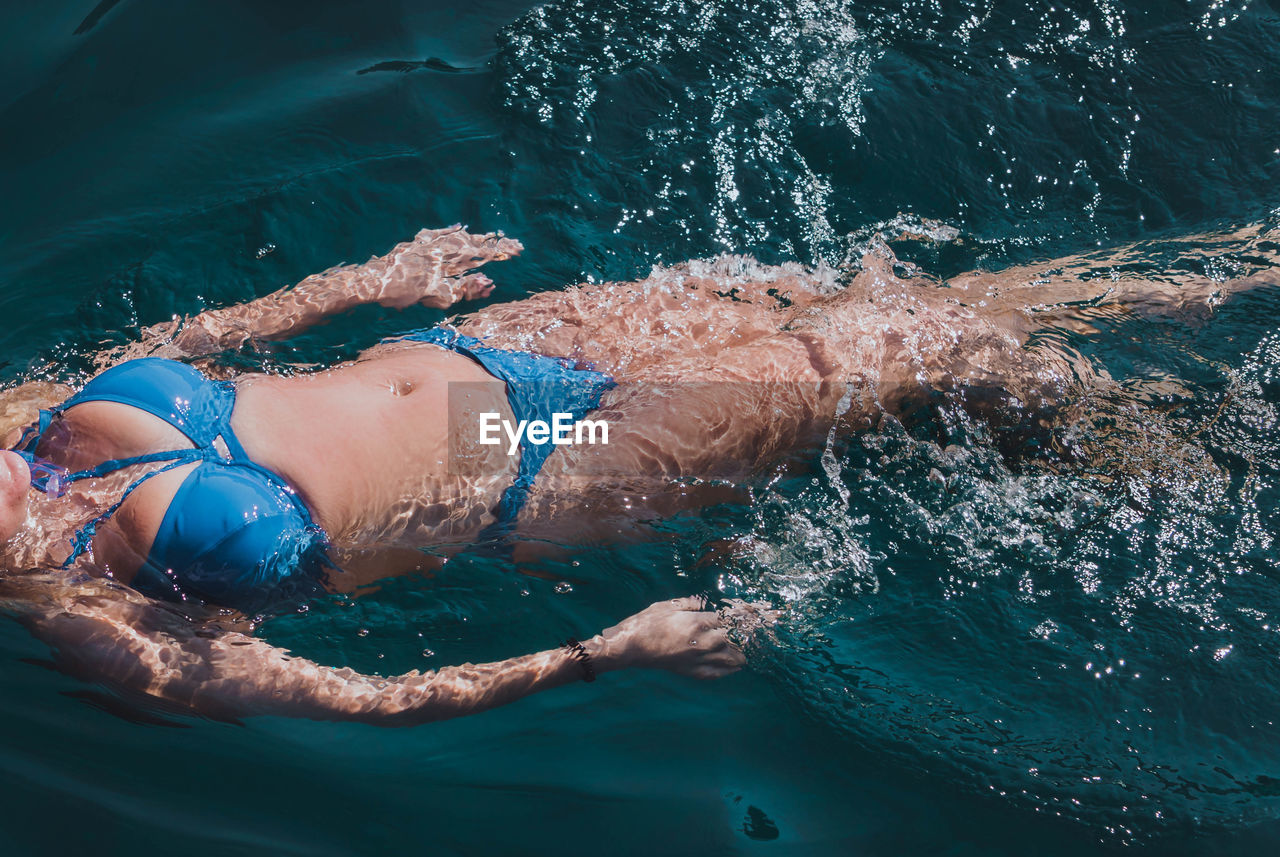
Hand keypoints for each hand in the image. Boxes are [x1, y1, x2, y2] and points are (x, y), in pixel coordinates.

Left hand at [370, 225, 522, 309]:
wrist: (370, 281)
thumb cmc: (401, 291)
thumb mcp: (436, 296)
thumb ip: (463, 289)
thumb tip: (489, 282)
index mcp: (446, 259)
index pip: (480, 254)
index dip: (499, 251)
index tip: (517, 250)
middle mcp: (439, 247)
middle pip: (473, 244)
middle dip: (493, 244)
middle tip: (513, 244)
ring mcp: (427, 244)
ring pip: (458, 238)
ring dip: (476, 237)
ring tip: (492, 235)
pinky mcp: (416, 244)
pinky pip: (437, 233)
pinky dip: (449, 231)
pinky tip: (457, 226)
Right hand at [591, 596, 770, 679]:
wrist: (631, 647)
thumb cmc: (647, 623)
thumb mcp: (669, 605)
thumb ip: (691, 604)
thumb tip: (705, 603)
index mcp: (701, 622)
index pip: (735, 618)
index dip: (754, 614)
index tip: (771, 612)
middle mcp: (707, 642)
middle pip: (741, 637)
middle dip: (758, 631)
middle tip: (774, 625)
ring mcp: (702, 660)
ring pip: (736, 657)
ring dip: (745, 649)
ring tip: (752, 644)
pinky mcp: (695, 672)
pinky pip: (721, 672)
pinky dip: (731, 667)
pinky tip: (736, 664)